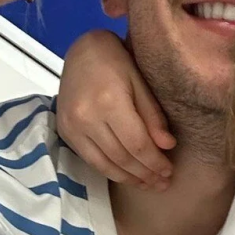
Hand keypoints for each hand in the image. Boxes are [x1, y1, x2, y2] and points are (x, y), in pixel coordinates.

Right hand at [57, 30, 175, 189]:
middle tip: (163, 183)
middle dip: (145, 174)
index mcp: (109, 101)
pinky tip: (126, 174)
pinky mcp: (64, 131)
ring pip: (104, 164)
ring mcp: (71, 126)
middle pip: (121, 157)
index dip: (155, 162)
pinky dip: (110, 170)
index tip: (170, 171)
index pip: (137, 144)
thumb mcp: (141, 81)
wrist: (82, 50)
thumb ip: (153, 115)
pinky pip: (90, 159)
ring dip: (129, 178)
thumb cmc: (117, 60)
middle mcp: (86, 117)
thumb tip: (167, 147)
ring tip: (148, 184)